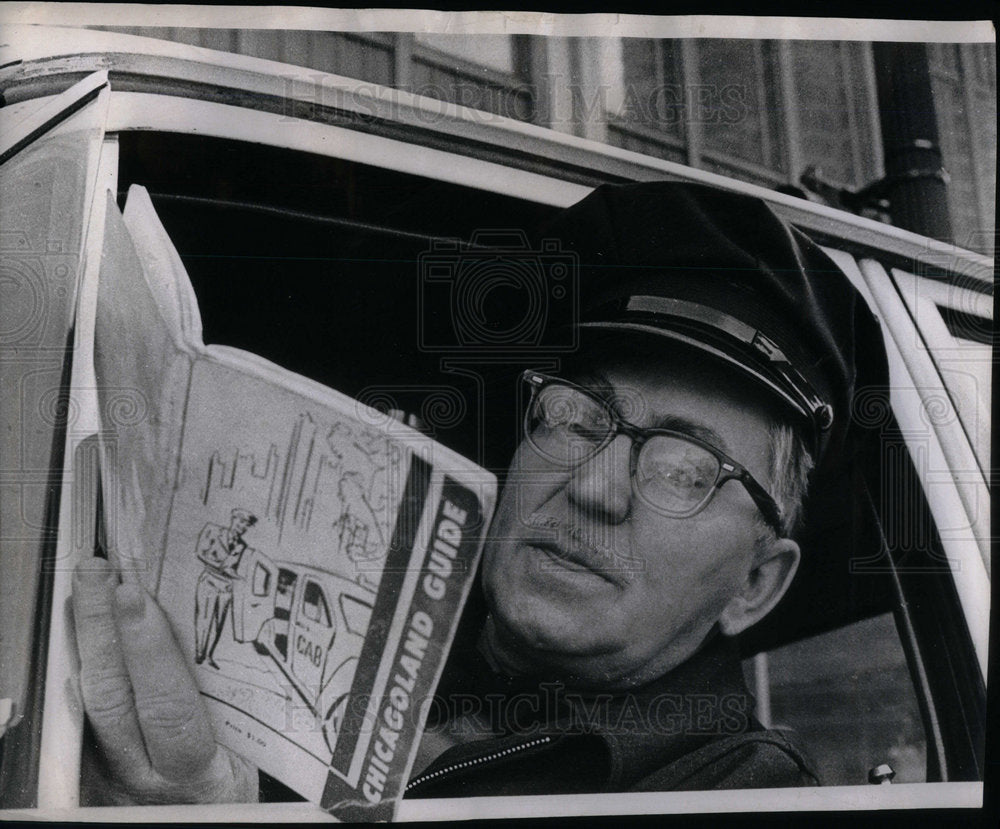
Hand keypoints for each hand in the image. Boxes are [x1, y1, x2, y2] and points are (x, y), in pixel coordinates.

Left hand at [72, 558, 257, 804]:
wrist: (204, 821)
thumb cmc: (238, 794)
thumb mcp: (256, 753)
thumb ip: (242, 705)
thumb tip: (232, 632)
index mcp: (196, 771)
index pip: (165, 706)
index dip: (147, 649)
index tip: (135, 594)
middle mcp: (146, 775)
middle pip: (112, 697)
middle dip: (101, 626)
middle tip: (99, 572)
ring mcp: (116, 773)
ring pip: (93, 703)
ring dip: (89, 637)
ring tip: (92, 585)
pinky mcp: (99, 767)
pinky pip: (87, 713)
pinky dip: (89, 664)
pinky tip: (87, 631)